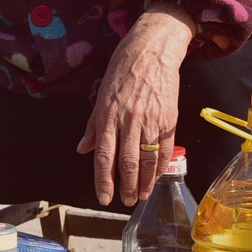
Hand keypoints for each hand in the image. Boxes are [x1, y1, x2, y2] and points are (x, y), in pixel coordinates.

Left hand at [77, 4, 194, 207]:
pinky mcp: (169, 118)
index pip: (104, 156)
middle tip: (127, 201)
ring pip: (148, 160)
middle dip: (126, 186)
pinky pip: (165, 148)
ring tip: (142, 195)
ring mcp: (150, 120)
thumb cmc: (123, 69)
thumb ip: (93, 125)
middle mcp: (128, 120)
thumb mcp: (101, 94)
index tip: (105, 198)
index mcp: (107, 115)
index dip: (104, 180)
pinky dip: (161, 166)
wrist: (153, 49)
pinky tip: (158, 177)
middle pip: (127, 162)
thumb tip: (82, 149)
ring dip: (145, 182)